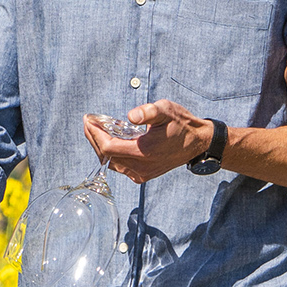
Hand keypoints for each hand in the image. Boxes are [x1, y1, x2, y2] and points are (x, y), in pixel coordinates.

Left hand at [85, 102, 209, 183]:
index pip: (108, 147)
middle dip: (94, 138)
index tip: (89, 120)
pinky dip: (110, 155)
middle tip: (89, 122)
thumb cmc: (181, 124)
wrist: (197, 142)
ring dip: (100, 147)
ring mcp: (142, 173)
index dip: (94, 134)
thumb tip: (131, 116)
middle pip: (105, 156)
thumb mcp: (166, 110)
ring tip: (96, 130)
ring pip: (110, 163)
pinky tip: (110, 142)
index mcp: (144, 152)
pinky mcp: (143, 175)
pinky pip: (119, 167)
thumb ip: (148, 112)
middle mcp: (141, 167)